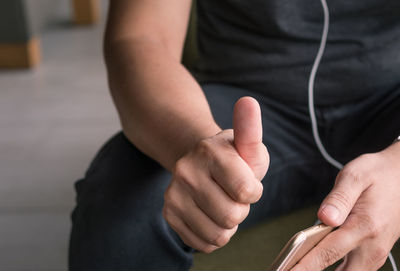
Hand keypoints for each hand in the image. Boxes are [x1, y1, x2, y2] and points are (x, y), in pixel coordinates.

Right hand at [163, 97, 269, 252]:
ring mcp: (173, 194)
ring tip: (221, 203)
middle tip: (231, 193)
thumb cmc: (232, 157)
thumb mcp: (247, 145)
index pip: (246, 192)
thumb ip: (251, 128)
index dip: (253, 192)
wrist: (201, 163)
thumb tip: (248, 101)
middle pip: (232, 216)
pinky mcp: (169, 213)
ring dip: (228, 224)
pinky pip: (203, 244)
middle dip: (240, 208)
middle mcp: (185, 171)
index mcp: (209, 151)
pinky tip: (210, 215)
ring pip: (218, 234)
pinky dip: (213, 235)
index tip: (247, 181)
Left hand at [292, 142, 399, 270]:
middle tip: (290, 269)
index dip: (304, 267)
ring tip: (300, 266)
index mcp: (365, 225)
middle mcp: (373, 245)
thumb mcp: (355, 176)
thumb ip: (339, 198)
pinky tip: (319, 263)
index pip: (328, 253)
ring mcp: (376, 252)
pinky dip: (337, 270)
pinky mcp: (376, 253)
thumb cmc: (377, 174)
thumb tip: (324, 217)